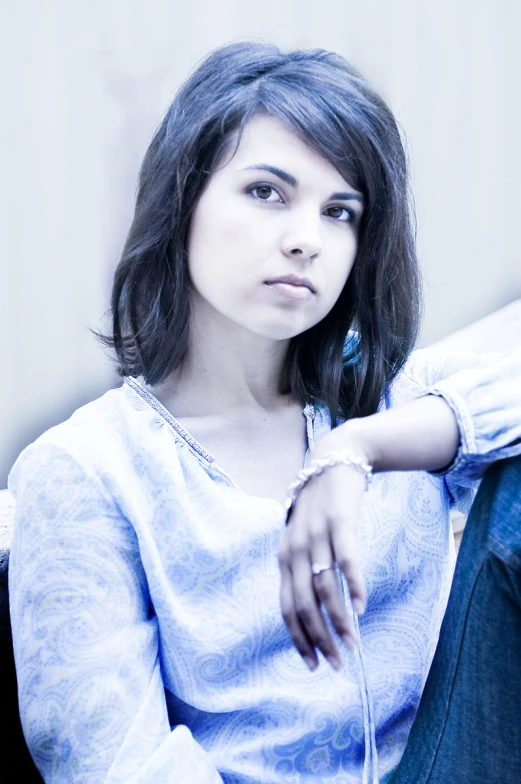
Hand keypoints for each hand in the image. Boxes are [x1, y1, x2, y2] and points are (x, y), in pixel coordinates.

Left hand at [278, 436, 368, 671]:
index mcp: (285, 557)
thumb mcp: (303, 538)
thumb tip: (312, 609)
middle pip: (304, 603)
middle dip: (320, 638)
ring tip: (354, 644)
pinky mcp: (340, 521)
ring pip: (325, 587)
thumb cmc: (321, 507)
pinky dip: (354, 585)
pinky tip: (362, 606)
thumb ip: (304, 568)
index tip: (313, 665)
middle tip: (337, 663)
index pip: (286, 607)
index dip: (299, 638)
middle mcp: (296, 549)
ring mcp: (317, 535)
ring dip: (339, 620)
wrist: (334, 459)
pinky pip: (346, 559)